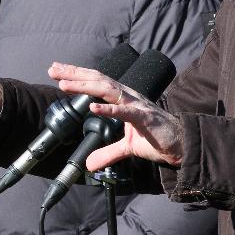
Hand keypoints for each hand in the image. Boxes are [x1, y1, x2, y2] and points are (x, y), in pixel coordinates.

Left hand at [50, 61, 184, 169]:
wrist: (182, 144)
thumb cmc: (157, 138)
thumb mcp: (127, 147)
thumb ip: (108, 153)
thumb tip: (89, 164)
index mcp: (124, 99)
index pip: (97, 82)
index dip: (78, 75)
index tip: (57, 71)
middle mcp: (129, 97)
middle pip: (98, 80)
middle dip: (75, 74)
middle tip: (53, 69)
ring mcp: (137, 105)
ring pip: (108, 90)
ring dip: (85, 86)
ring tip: (65, 85)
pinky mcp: (145, 118)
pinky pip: (125, 112)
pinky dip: (108, 109)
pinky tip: (92, 108)